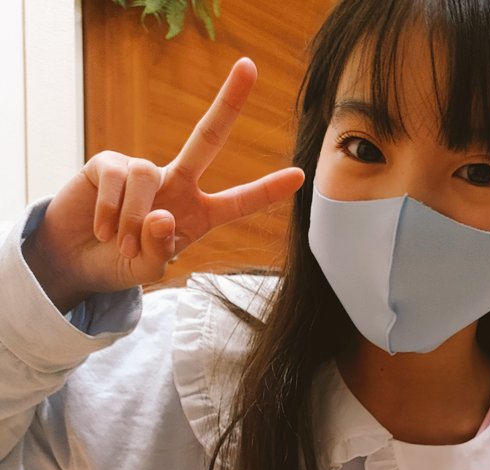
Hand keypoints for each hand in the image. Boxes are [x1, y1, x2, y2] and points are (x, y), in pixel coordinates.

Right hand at [22, 58, 304, 311]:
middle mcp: (175, 184)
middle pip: (206, 138)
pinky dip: (111, 211)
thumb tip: (163, 215)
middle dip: (228, 103)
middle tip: (250, 66)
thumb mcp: (147, 269)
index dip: (266, 191)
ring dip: (134, 219)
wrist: (75, 261)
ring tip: (121, 243)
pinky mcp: (109, 164)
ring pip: (149, 177)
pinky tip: (102, 229)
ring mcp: (143, 170)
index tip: (299, 176)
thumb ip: (161, 249)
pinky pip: (118, 179)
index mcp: (196, 214)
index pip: (237, 202)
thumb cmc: (118, 264)